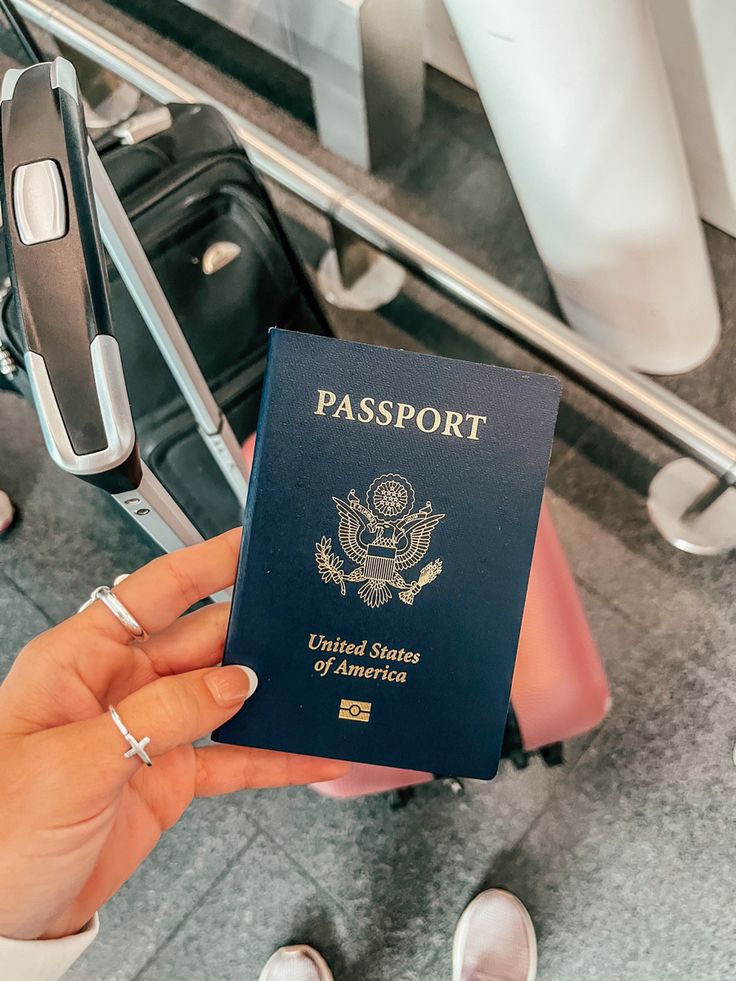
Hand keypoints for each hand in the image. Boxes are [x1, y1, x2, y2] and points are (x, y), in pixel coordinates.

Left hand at [0, 529, 345, 940]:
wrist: (1, 920)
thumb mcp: (78, 761)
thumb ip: (164, 714)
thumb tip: (237, 682)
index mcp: (82, 658)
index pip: (154, 592)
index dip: (206, 564)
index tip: (252, 546)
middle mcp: (119, 686)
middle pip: (202, 642)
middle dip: (255, 632)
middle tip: (308, 625)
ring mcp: (149, 732)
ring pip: (225, 698)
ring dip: (271, 696)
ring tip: (320, 685)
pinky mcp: (168, 779)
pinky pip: (231, 759)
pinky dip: (272, 759)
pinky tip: (308, 754)